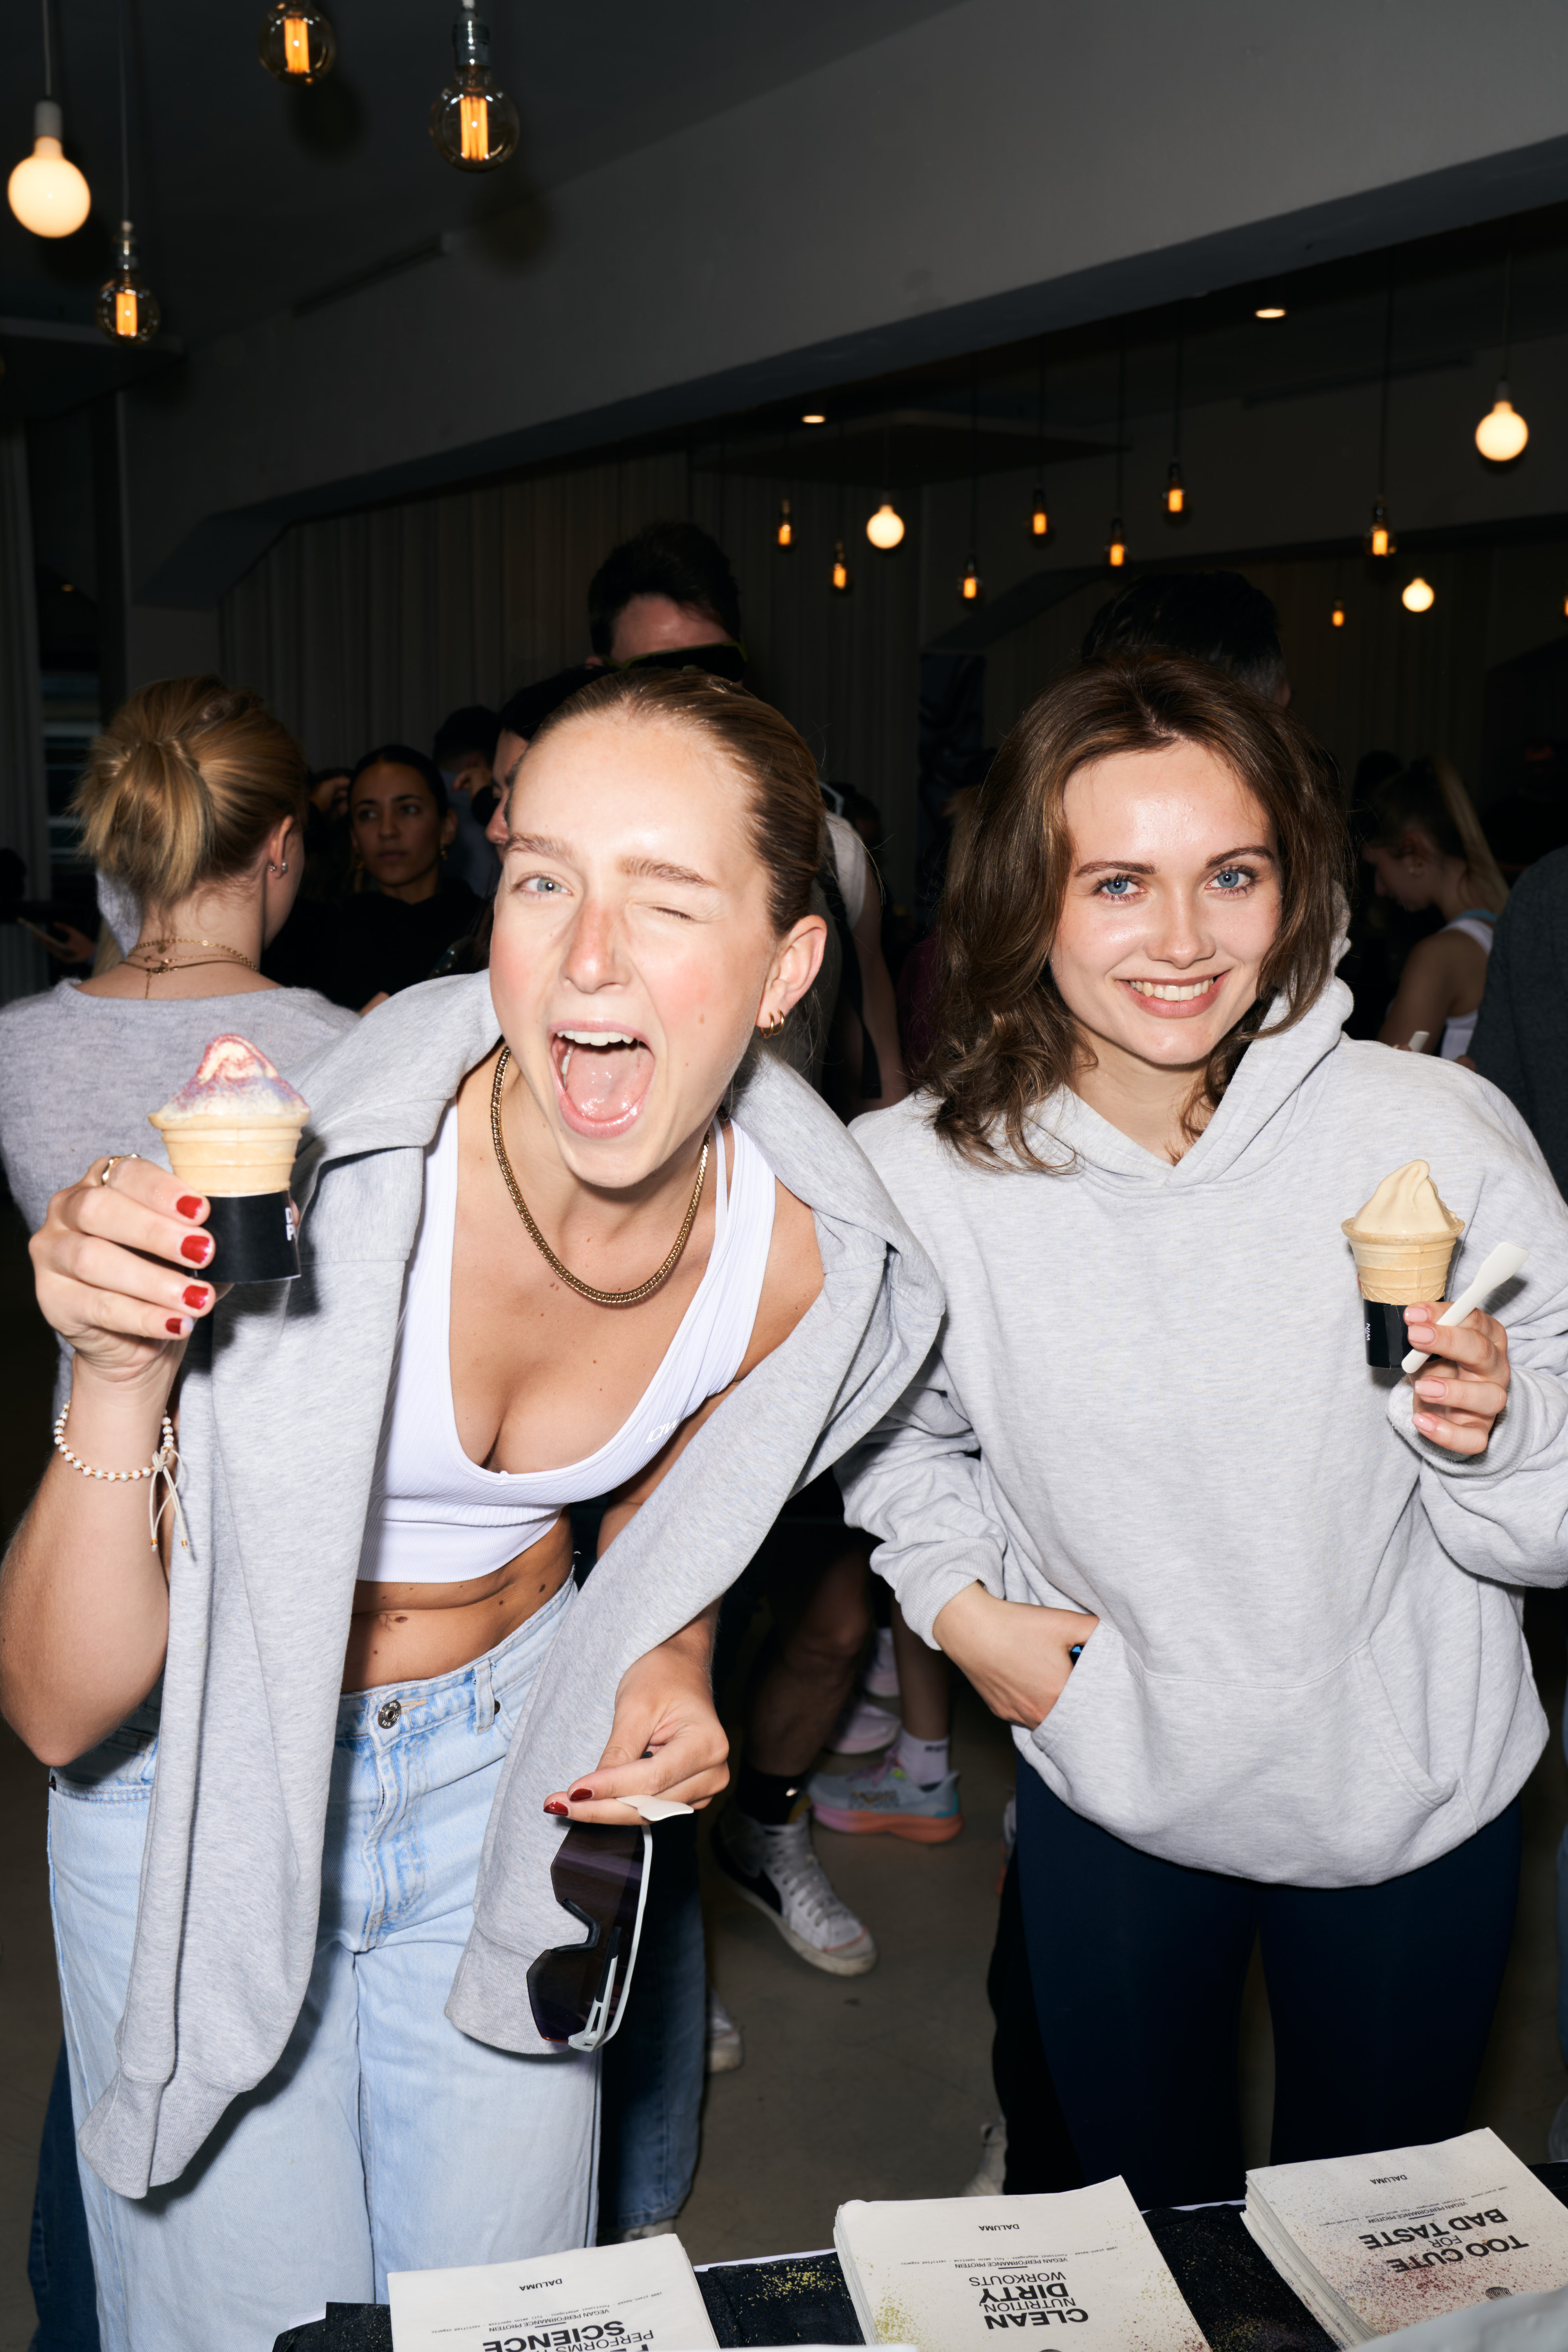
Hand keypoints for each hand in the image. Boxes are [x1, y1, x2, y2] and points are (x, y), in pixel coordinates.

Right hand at [21, 919, 94, 965]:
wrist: (92, 950)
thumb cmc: (83, 942)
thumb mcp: (72, 932)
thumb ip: (64, 927)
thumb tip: (54, 923)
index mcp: (60, 946)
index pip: (48, 941)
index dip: (41, 936)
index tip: (35, 931)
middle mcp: (60, 952)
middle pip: (48, 945)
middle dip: (41, 939)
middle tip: (35, 933)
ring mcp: (63, 957)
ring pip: (52, 950)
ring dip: (46, 943)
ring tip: (41, 936)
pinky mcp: (66, 960)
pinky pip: (58, 953)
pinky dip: (54, 948)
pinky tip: (50, 942)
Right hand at [30, 1156, 220, 1379]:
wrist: (137, 1337)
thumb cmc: (167, 1274)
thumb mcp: (191, 1246)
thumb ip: (210, 1227)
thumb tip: (258, 1215)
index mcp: (103, 1182)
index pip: (127, 1173)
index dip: (162, 1191)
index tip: (202, 1210)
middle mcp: (68, 1210)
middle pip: (101, 1210)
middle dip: (156, 1232)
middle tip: (204, 1252)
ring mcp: (52, 1254)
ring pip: (94, 1260)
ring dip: (153, 1281)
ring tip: (199, 1298)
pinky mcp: (53, 1299)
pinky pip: (97, 1306)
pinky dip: (143, 1317)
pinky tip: (177, 1323)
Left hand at [545, 1613, 727, 1824]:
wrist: (680, 1667)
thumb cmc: (662, 1675)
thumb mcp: (635, 1706)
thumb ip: (618, 1752)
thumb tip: (588, 1793)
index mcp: (708, 1744)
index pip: (653, 1778)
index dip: (610, 1788)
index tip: (572, 1792)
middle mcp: (714, 1771)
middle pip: (650, 1803)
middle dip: (602, 1807)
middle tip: (557, 1805)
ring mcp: (706, 1785)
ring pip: (649, 1812)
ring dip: (607, 1810)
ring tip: (566, 1804)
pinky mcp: (691, 1792)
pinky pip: (653, 1808)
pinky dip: (621, 1806)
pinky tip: (593, 1801)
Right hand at [933, 1583, 1098, 1728]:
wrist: (970, 1629)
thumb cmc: (1016, 1626)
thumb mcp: (1064, 1621)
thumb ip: (1097, 1630)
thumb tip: (1114, 1636)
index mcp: (1061, 1693)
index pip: (1092, 1698)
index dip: (1093, 1682)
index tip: (1085, 1667)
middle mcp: (1041, 1712)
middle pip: (1070, 1711)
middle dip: (1074, 1694)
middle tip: (1068, 1670)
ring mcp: (1019, 1715)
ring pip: (1047, 1716)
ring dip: (1052, 1701)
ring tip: (1047, 1674)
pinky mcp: (1002, 1712)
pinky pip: (1025, 1714)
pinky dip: (1031, 1701)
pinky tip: (1027, 1679)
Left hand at [1405, 1301, 1510, 1454]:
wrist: (1442, 1407)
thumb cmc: (1439, 1367)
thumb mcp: (1429, 1347)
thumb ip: (1423, 1335)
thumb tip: (1412, 1322)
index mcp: (1487, 1339)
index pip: (1474, 1320)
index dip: (1445, 1314)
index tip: (1413, 1314)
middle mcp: (1495, 1369)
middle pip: (1482, 1352)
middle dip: (1448, 1342)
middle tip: (1415, 1337)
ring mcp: (1490, 1402)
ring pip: (1490, 1397)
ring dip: (1454, 1391)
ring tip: (1422, 1386)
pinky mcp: (1479, 1431)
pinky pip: (1472, 1438)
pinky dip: (1447, 1433)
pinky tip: (1421, 1421)